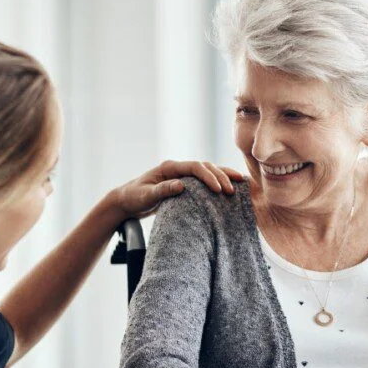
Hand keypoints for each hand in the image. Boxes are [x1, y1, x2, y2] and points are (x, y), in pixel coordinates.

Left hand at [110, 160, 245, 220]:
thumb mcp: (145, 196)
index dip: (208, 176)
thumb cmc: (134, 197)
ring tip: (241, 184)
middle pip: (205, 166)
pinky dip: (218, 182)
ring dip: (224, 176)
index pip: (194, 167)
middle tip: (233, 190)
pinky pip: (205, 181)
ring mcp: (182, 175)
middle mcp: (177, 168)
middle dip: (221, 176)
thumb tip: (181, 185)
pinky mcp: (185, 183)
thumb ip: (162, 190)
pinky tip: (231, 188)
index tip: (218, 190)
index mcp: (169, 167)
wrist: (126, 201)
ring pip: (208, 171)